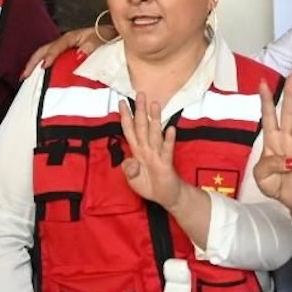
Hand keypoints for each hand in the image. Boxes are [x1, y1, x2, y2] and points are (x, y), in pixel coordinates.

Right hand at [20, 27, 100, 79]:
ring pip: (45, 56)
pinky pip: (53, 63)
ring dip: (35, 66)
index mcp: (71, 37)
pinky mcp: (66, 56)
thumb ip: (91, 44)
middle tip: (24, 76)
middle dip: (32, 62)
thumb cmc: (106, 35)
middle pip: (43, 50)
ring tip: (27, 79)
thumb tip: (79, 54)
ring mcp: (64, 49)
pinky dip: (44, 70)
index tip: (44, 66)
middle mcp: (64, 43)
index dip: (49, 56)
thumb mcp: (101, 37)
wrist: (112, 35)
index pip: (56, 46)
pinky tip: (42, 80)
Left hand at [118, 93, 182, 208]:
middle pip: (142, 127)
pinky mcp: (166, 164)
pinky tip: (170, 129)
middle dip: (140, 111)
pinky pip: (166, 150)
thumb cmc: (149, 184)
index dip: (125, 117)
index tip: (121, 102)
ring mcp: (157, 155)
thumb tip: (130, 160)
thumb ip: (128, 169)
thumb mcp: (132, 179)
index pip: (130, 130)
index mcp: (137, 150)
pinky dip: (168, 140)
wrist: (166, 197)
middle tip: (140, 94)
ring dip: (155, 120)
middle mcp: (147, 149)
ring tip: (155, 105)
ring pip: (154, 134)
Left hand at [253, 71, 291, 212]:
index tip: (262, 81)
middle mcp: (286, 138)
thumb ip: (269, 165)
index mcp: (271, 140)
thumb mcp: (261, 176)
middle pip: (288, 111)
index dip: (265, 100)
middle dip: (291, 92)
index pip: (268, 116)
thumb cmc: (273, 184)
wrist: (288, 198)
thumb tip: (289, 160)